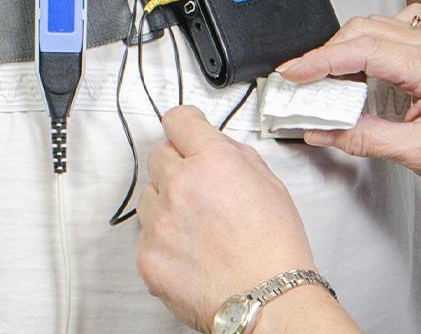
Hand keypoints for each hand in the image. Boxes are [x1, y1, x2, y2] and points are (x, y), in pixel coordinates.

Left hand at [136, 106, 316, 330]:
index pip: (178, 120)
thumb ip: (234, 155)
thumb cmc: (275, 247)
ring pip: (148, 195)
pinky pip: (145, 234)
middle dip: (176, 164)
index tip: (185, 131)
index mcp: (213, 160)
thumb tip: (213, 147)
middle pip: (158, 155)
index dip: (184, 125)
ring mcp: (159, 222)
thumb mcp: (269, 180)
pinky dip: (162, 239)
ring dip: (166, 201)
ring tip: (195, 225)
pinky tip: (189, 251)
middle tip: (196, 185)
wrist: (267, 300)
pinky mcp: (147, 256)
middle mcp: (181, 185)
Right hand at [278, 3, 420, 199]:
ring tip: (325, 80)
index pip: (364, 49)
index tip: (293, 73)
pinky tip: (361, 68)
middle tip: (301, 82)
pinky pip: (393, 32)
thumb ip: (366, 138)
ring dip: (346, 48)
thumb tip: (323, 130)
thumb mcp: (419, 153)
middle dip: (327, 53)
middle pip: (365, 30)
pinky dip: (368, 45)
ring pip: (376, 27)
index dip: (322, 60)